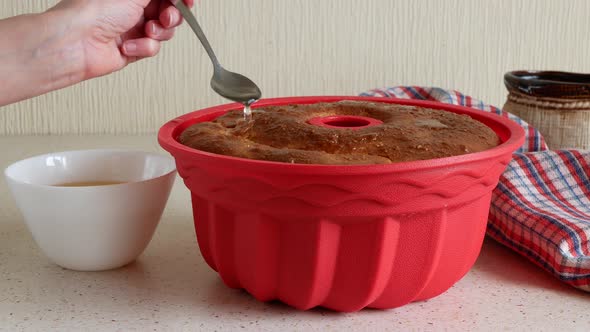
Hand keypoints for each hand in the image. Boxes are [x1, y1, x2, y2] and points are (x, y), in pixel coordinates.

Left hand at [48, 0, 193, 78]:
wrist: (77, 43)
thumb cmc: (95, 11)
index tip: (188, 2)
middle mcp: (132, 7)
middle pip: (169, 10)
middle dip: (172, 15)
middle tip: (166, 17)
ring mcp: (133, 28)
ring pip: (164, 31)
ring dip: (158, 32)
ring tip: (147, 31)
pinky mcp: (133, 48)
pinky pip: (152, 48)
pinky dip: (143, 47)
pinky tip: (128, 45)